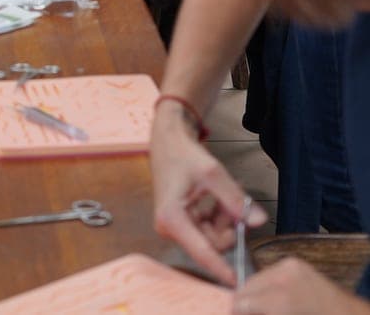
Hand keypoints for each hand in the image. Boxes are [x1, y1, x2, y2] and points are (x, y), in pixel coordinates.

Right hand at [149, 104, 265, 283]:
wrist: (168, 141)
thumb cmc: (183, 154)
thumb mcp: (212, 173)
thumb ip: (235, 198)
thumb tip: (256, 220)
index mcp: (172, 218)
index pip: (202, 251)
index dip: (221, 268)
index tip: (237, 282)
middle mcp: (171, 227)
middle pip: (212, 243)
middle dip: (229, 225)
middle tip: (236, 201)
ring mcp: (176, 226)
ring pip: (214, 236)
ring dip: (226, 218)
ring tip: (226, 194)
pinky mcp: (182, 223)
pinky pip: (210, 229)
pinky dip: (220, 215)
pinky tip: (219, 198)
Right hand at [233, 257, 369, 313]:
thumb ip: (260, 313)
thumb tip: (239, 310)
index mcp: (281, 299)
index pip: (241, 301)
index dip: (235, 310)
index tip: (232, 313)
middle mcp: (283, 276)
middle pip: (246, 287)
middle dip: (244, 302)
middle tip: (245, 311)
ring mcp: (289, 267)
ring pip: (255, 278)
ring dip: (254, 294)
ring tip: (261, 307)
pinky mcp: (295, 264)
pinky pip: (269, 274)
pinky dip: (267, 286)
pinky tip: (274, 298)